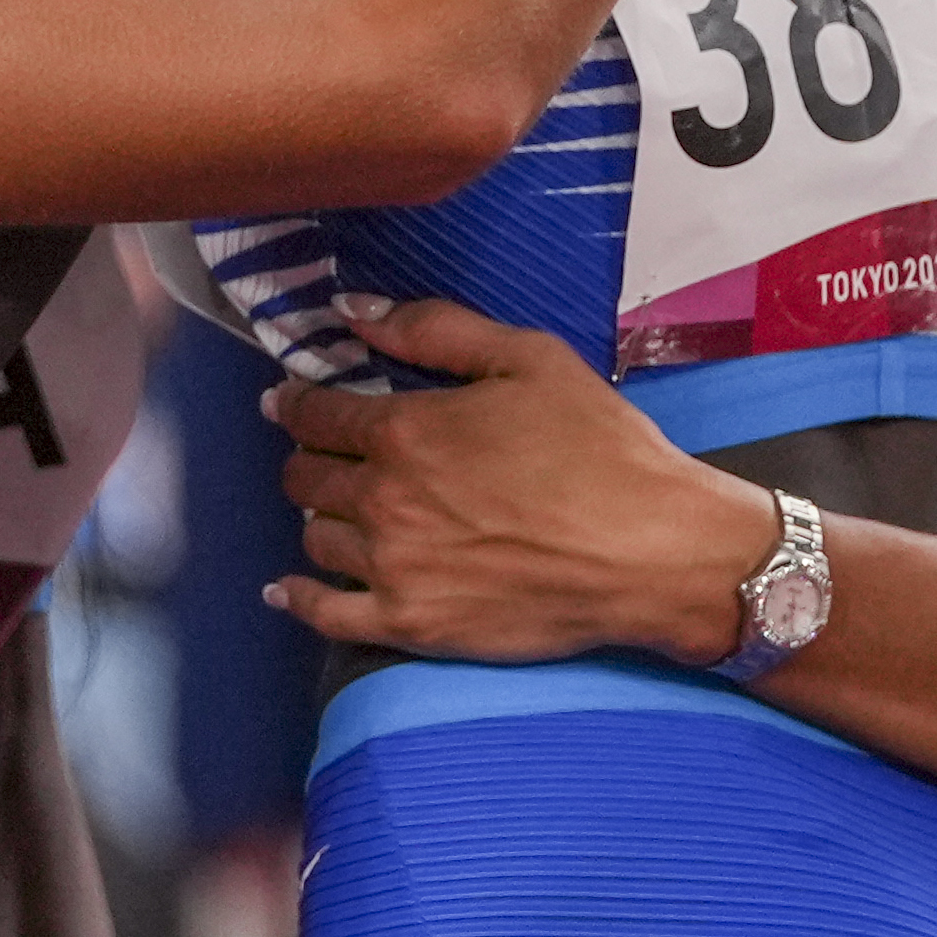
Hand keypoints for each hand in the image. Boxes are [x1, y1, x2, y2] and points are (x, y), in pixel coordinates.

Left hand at [260, 295, 777, 661]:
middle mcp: (384, 501)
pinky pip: (327, 615)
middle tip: (322, 454)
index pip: (317, 415)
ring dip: (320, 518)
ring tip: (338, 510)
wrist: (651, 550)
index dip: (295, 404)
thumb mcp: (528, 359)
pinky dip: (299, 599)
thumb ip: (433, 330)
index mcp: (405, 432)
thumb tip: (353, 312)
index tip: (286, 402)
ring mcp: (393, 569)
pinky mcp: (413, 625)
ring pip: (316, 539)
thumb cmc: (600, 448)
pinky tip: (285, 591)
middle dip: (308, 458)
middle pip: (306, 478)